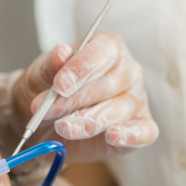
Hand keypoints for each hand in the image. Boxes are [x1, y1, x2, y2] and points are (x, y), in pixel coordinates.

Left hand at [11, 32, 158, 162]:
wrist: (45, 123)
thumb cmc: (48, 92)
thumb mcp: (40, 77)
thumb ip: (50, 66)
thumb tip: (61, 53)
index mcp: (108, 49)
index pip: (103, 51)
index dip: (82, 67)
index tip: (60, 85)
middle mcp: (128, 72)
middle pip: (109, 84)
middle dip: (75, 100)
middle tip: (48, 111)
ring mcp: (136, 100)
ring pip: (120, 110)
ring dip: (89, 121)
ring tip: (63, 128)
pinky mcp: (141, 127)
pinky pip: (145, 131)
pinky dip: (131, 135)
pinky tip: (112, 136)